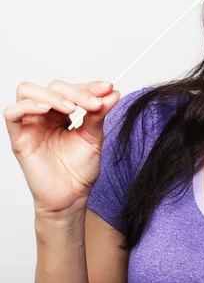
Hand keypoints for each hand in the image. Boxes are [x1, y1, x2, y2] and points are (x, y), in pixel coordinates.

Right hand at [4, 80, 119, 215]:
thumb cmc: (79, 170)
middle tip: (95, 104)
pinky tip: (47, 110)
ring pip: (28, 91)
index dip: (89, 86)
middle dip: (76, 92)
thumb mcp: (94, 137)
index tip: (108, 88)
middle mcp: (46, 116)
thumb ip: (99, 114)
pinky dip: (28, 105)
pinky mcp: (19, 138)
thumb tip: (113, 93)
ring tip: (72, 109)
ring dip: (52, 95)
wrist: (71, 196)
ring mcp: (31, 125)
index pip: (72, 89)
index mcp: (63, 114)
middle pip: (53, 87)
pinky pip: (12, 113)